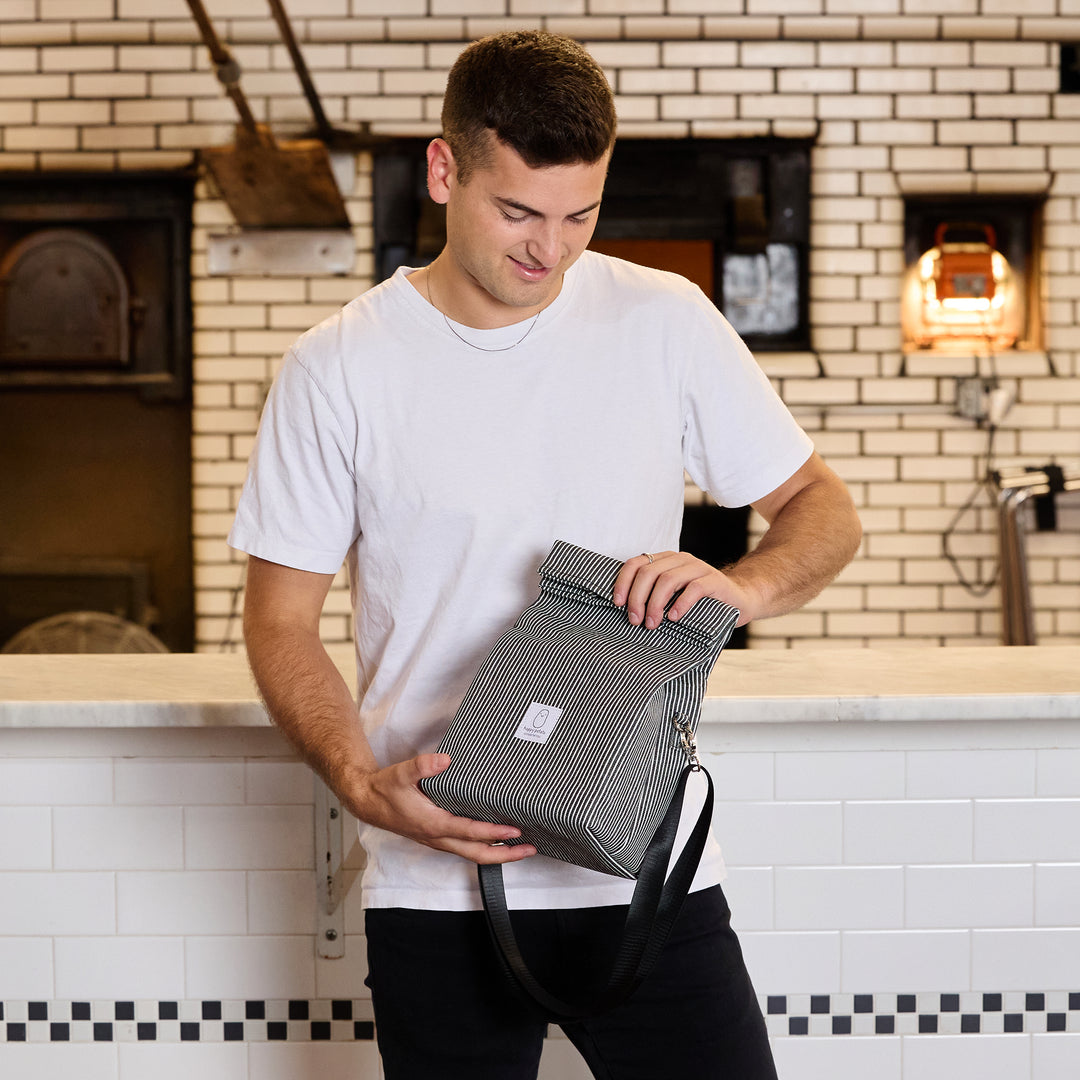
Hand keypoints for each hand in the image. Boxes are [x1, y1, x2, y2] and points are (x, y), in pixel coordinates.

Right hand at [350, 753, 537, 865]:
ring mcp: (437, 839)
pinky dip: (483, 847)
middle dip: (505, 854)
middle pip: (477, 854)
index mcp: (432, 824)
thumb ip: (422, 766)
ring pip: (472, 853)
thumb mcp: (400, 774)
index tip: (514, 830)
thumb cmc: (384, 790)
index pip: (469, 832)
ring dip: (497, 853)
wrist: (367, 801)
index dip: (493, 833)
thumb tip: (444, 759)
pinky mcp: (437, 836)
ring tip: (520, 848)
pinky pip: (465, 847)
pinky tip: (495, 840)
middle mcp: (437, 836)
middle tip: (529, 849)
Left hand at [612, 551, 758, 629]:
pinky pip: (693, 589)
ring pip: (667, 579)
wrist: (739, 600)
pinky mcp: (714, 580)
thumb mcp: (673, 596)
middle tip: (635, 621)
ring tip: (652, 623)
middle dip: (637, 598)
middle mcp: (680, 560)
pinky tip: (674, 618)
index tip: (618, 604)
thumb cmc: (700, 602)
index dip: (623, 583)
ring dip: (655, 604)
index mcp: (666, 560)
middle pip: (648, 572)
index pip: (636, 563)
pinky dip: (680, 604)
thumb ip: (654, 595)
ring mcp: (698, 568)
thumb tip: (624, 611)